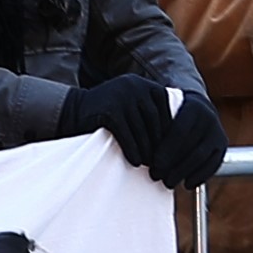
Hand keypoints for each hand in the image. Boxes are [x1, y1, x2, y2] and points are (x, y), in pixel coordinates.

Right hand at [79, 78, 225, 189]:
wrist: (74, 111)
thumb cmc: (109, 115)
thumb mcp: (133, 106)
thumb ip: (152, 114)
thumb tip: (179, 139)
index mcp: (145, 85)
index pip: (166, 112)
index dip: (170, 134)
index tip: (172, 153)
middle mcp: (136, 86)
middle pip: (155, 122)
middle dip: (159, 146)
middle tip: (163, 165)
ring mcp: (122, 97)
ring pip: (142, 131)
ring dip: (147, 151)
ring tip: (150, 167)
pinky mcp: (109, 110)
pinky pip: (127, 135)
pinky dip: (133, 150)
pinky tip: (135, 162)